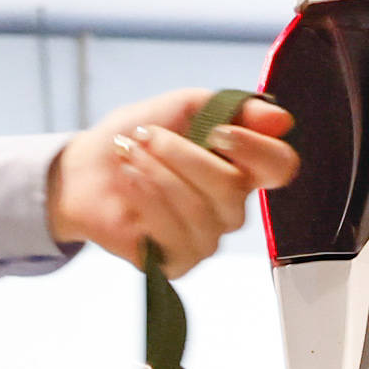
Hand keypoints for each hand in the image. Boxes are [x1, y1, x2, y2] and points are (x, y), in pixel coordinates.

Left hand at [45, 88, 299, 274]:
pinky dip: (147, 199)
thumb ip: (233, 108)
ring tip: (128, 153)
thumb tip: (282, 120)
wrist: (85, 169)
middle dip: (183, 155)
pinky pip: (175, 234)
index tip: (218, 132)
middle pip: (234, 188)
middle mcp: (231, 208)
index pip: (280, 167)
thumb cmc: (138, 136)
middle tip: (146, 136)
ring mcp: (207, 238)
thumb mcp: (186, 106)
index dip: (255, 149)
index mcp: (242, 168)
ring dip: (158, 173)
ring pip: (201, 210)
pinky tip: (128, 182)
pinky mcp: (178, 262)